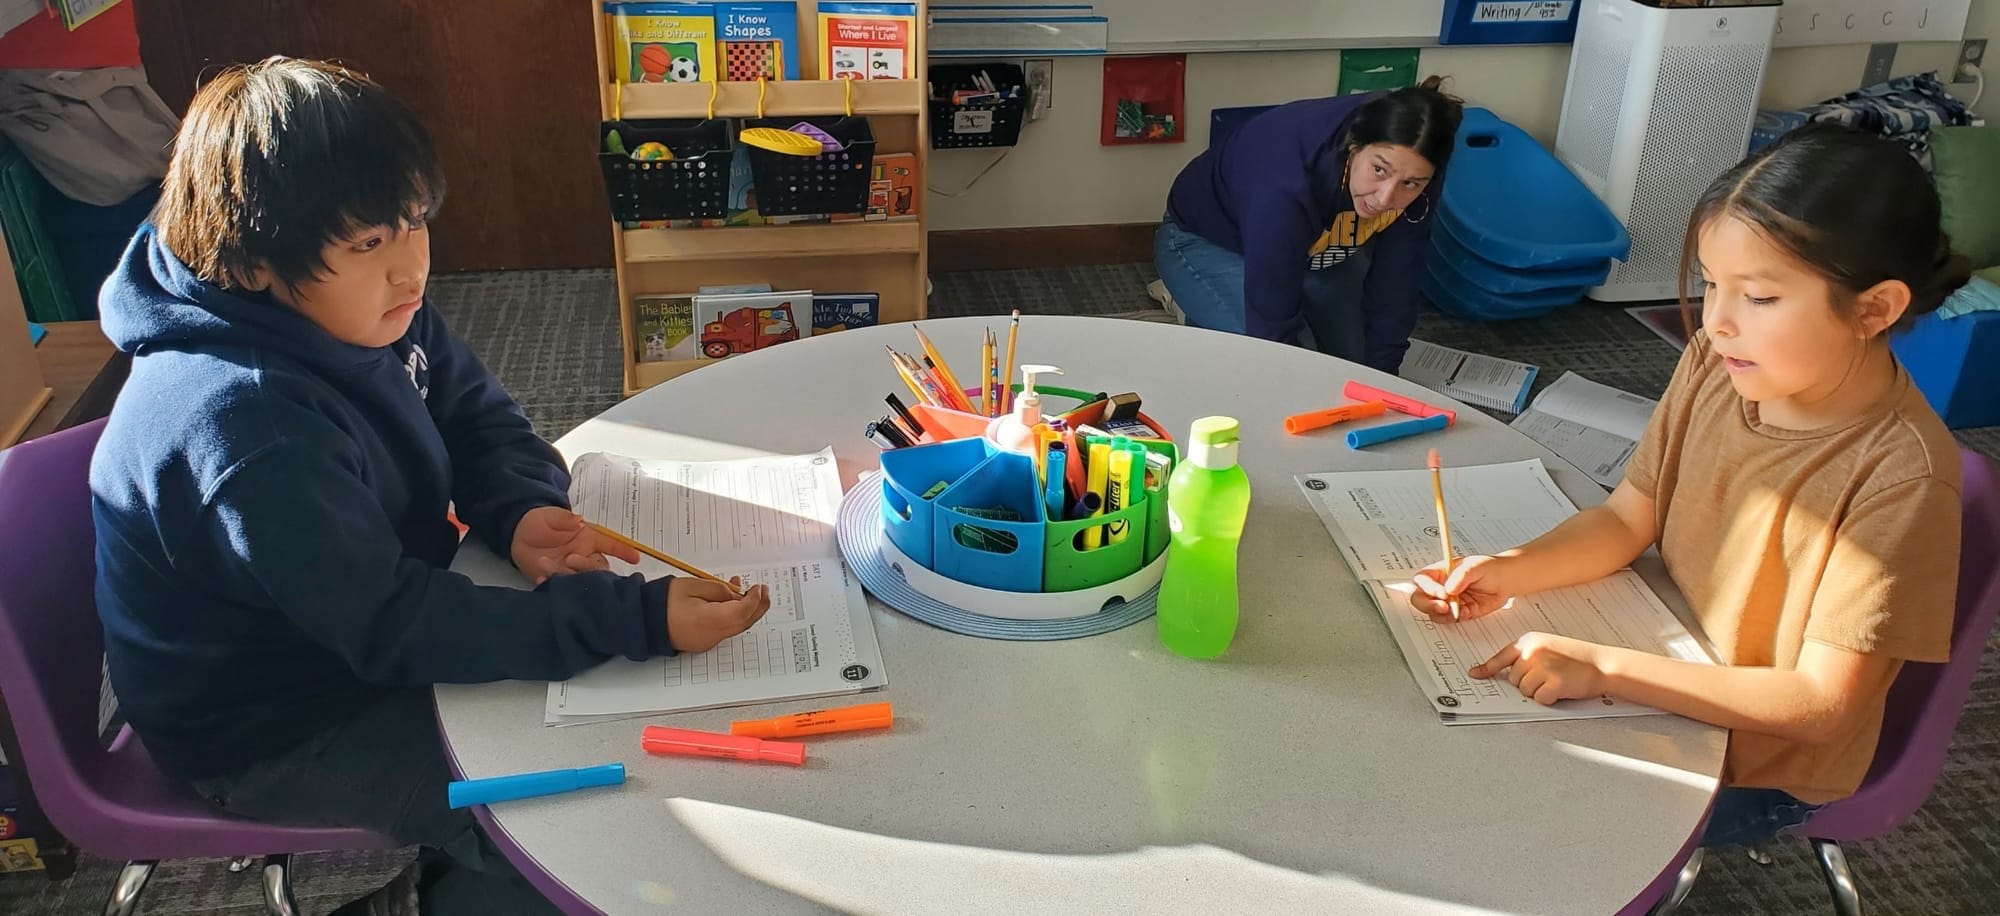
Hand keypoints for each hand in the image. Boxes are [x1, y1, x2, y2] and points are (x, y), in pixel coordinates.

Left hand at [511, 507, 641, 584]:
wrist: (516, 536)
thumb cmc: (539, 522)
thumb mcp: (551, 516)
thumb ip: (564, 518)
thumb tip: (579, 520)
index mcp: (588, 539)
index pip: (611, 545)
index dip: (624, 551)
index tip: (636, 558)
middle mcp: (584, 556)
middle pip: (599, 567)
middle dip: (588, 566)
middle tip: (571, 559)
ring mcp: (571, 570)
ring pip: (581, 579)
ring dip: (566, 574)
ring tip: (545, 564)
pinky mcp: (557, 580)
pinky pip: (562, 587)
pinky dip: (553, 584)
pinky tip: (542, 578)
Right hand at [667, 577, 771, 652]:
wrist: (643, 620)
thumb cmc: (663, 602)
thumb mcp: (693, 586)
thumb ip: (719, 590)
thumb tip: (736, 595)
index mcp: (709, 621)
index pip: (742, 612)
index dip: (755, 600)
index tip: (759, 588)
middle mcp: (712, 635)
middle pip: (744, 623)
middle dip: (758, 606)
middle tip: (763, 591)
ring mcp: (709, 641)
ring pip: (736, 627)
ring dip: (745, 610)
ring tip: (745, 590)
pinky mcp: (704, 641)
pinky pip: (725, 629)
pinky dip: (733, 615)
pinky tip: (730, 601)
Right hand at [1409, 554, 1518, 621]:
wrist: (1506, 581)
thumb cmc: (1490, 568)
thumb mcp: (1476, 566)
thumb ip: (1461, 576)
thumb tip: (1448, 589)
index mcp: (1440, 572)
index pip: (1422, 580)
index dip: (1428, 588)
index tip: (1443, 593)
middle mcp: (1440, 587)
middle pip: (1419, 598)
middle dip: (1428, 605)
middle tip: (1443, 607)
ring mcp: (1447, 601)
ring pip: (1432, 612)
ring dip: (1443, 614)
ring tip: (1459, 610)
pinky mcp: (1457, 612)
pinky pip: (1448, 619)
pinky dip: (1456, 618)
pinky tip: (1468, 611)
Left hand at [1470, 632, 1608, 705]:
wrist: (1603, 663)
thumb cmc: (1578, 657)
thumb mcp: (1549, 646)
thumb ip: (1528, 655)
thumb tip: (1509, 672)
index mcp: (1530, 641)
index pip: (1502, 657)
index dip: (1487, 668)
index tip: (1475, 674)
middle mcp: (1533, 652)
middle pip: (1513, 679)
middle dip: (1528, 682)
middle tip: (1549, 676)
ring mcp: (1542, 667)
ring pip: (1524, 691)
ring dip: (1539, 691)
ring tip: (1557, 681)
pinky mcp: (1553, 682)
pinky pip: (1539, 699)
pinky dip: (1550, 699)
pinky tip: (1562, 689)